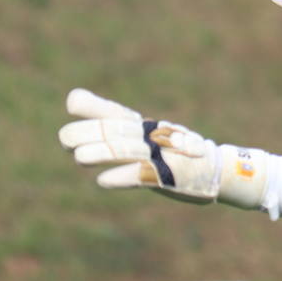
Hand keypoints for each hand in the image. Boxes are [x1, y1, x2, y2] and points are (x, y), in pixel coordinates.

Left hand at [58, 88, 267, 206]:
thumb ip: (107, 117)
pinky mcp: (169, 178)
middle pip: (116, 131)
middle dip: (89, 133)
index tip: (73, 104)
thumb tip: (72, 99)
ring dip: (102, 153)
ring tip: (79, 157)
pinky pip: (144, 175)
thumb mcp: (141, 133)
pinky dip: (123, 177)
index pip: (115, 111)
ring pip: (128, 151)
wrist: (216, 169)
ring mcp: (160, 156)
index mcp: (142, 126)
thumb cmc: (172, 150)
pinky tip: (103, 181)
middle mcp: (150, 137)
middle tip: (65, 141)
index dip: (92, 107)